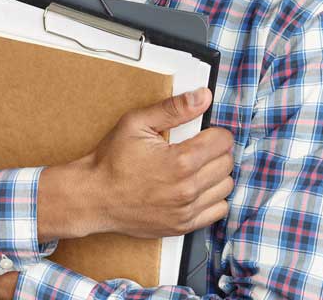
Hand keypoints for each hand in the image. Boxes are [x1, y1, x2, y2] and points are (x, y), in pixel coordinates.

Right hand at [85, 87, 233, 237]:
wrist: (94, 196)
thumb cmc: (112, 160)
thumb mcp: (138, 122)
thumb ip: (174, 108)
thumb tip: (203, 97)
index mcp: (181, 161)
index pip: (223, 141)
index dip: (215, 131)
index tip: (205, 131)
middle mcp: (188, 189)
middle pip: (227, 163)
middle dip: (217, 150)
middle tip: (199, 145)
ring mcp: (186, 211)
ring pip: (226, 186)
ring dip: (217, 173)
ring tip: (198, 165)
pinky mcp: (183, 226)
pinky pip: (219, 210)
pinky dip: (214, 197)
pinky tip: (197, 186)